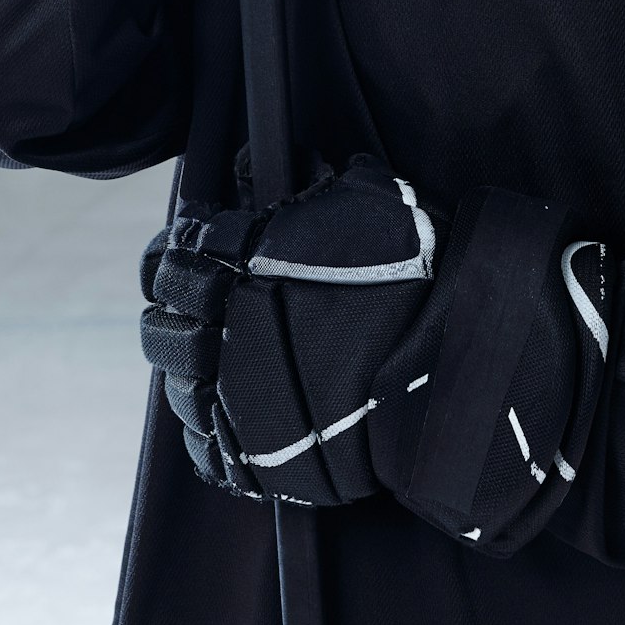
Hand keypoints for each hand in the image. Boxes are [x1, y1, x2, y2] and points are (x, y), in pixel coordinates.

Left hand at [141, 157, 615, 556]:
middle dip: (178, 312)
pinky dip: (214, 428)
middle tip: (204, 306)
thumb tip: (255, 164)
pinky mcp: (254, 459)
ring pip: (179, 389)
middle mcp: (226, 334)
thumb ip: (303, 183)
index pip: (174, 258)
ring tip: (221, 359)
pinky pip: (206, 447)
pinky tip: (234, 408)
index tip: (196, 251)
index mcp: (241, 264)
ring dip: (193, 371)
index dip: (181, 252)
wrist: (461, 365)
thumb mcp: (364, 198)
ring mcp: (236, 404)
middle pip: (163, 326)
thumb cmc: (417, 269)